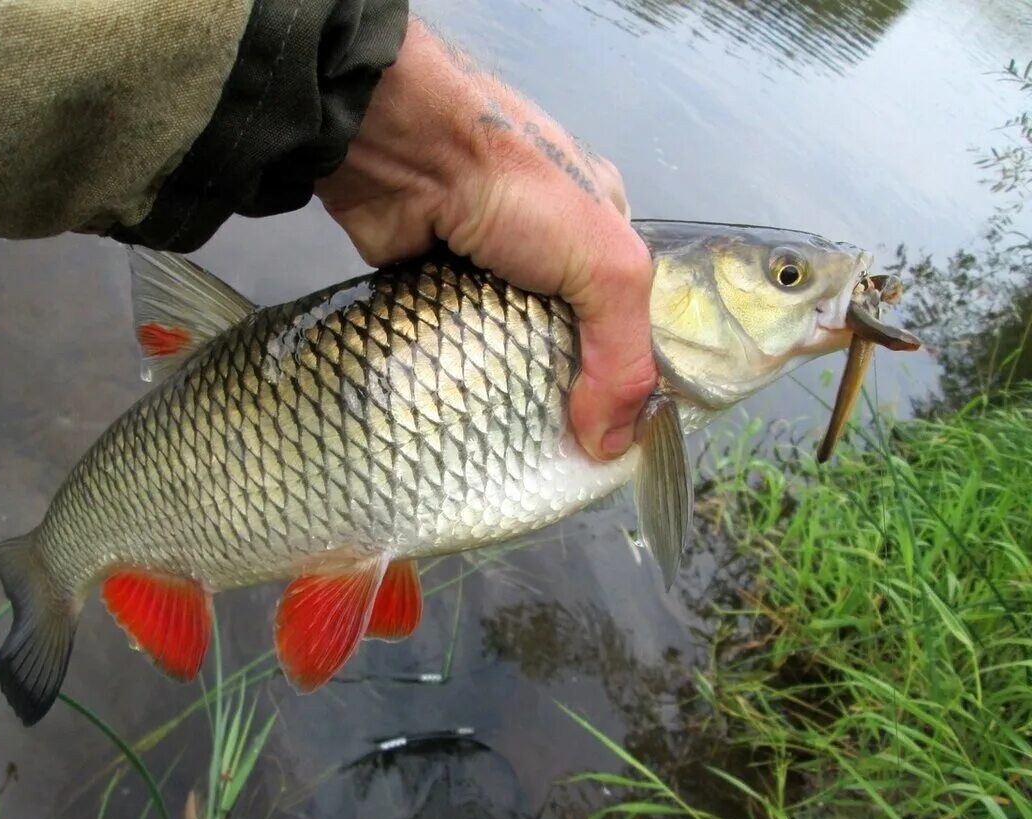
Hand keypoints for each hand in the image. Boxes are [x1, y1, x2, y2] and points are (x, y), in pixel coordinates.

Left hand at [316, 17, 656, 460]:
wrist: (405, 150)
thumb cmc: (519, 190)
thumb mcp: (607, 265)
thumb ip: (622, 357)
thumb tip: (610, 446)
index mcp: (600, 230)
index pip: (626, 320)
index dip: (625, 379)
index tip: (615, 441)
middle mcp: (545, 252)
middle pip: (566, 343)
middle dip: (565, 395)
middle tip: (558, 456)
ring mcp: (485, 272)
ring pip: (507, 352)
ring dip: (508, 392)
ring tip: (508, 451)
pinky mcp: (432, 289)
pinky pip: (454, 349)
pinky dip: (458, 378)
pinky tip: (461, 418)